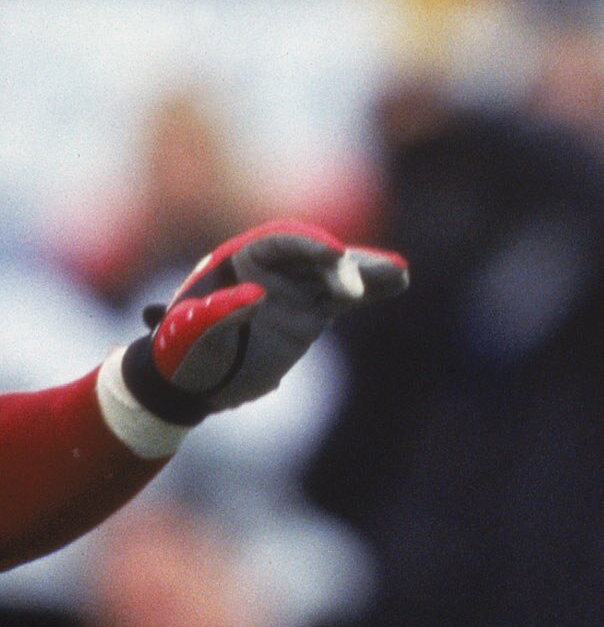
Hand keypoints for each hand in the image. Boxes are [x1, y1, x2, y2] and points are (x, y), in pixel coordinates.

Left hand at [125, 220, 408, 428]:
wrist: (190, 382)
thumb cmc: (180, 352)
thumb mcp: (190, 333)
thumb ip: (219, 311)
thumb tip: (257, 296)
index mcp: (239, 261)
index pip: (281, 244)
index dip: (309, 246)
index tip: (335, 257)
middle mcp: (271, 269)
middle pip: (316, 257)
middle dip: (347, 264)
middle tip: (376, 275)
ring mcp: (293, 290)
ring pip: (336, 276)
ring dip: (368, 274)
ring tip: (401, 275)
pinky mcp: (309, 313)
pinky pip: (343, 298)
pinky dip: (369, 292)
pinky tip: (398, 284)